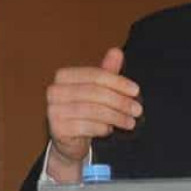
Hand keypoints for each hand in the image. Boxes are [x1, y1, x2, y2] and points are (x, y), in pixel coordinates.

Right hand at [45, 47, 141, 180]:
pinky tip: (109, 130)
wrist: (70, 139)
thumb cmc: (87, 108)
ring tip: (130, 122)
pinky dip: (102, 128)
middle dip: (120, 101)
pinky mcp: (57, 129)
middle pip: (95, 92)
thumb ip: (107, 71)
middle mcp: (55, 91)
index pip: (96, 75)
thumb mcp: (99, 88)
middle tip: (137, 110)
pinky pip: (86, 127)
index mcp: (64, 75)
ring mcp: (53, 110)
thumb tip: (117, 51)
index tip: (136, 91)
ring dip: (116, 117)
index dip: (118, 82)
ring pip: (92, 110)